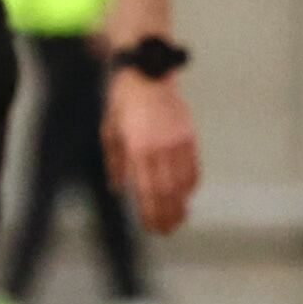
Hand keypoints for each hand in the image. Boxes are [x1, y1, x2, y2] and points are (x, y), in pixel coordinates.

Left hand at [102, 67, 199, 236]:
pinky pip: (193, 167)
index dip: (150, 213)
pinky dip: (191, 184)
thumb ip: (115, 163)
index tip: (151, 227)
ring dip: (182, 204)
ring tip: (178, 218)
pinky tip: (186, 195)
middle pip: (167, 193)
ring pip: (183, 183)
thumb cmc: (121, 103)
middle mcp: (160, 147)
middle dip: (167, 215)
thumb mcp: (109, 132)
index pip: (146, 191)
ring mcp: (177, 141)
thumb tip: (117, 189)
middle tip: (166, 230)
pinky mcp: (189, 135)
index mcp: (137, 149)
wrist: (146, 73)